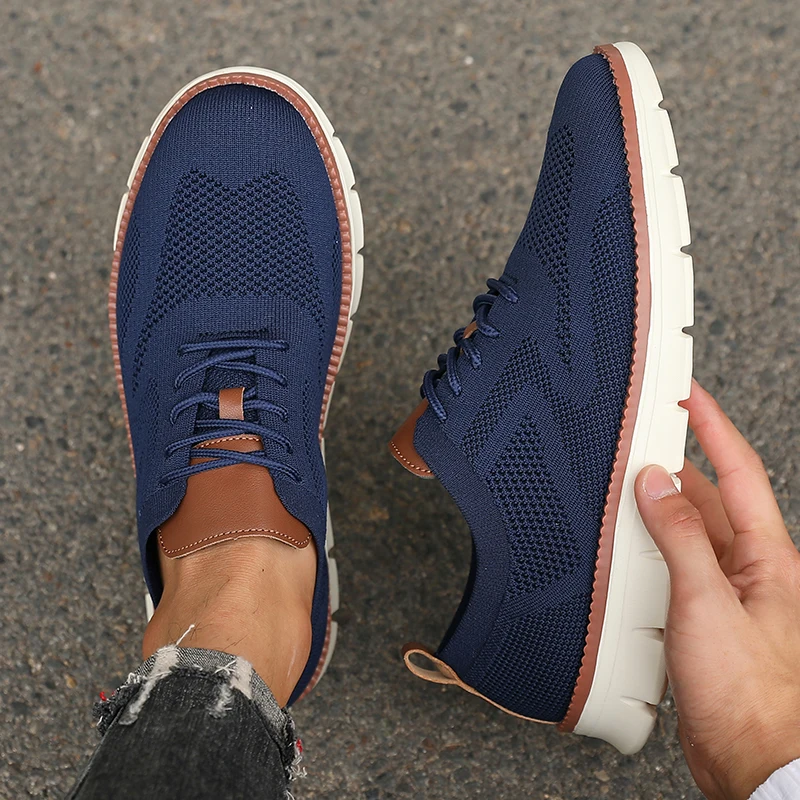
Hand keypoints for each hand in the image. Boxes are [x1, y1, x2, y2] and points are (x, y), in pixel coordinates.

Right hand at [635, 380, 799, 799]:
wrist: (756, 762)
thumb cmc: (749, 694)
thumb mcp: (707, 602)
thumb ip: (680, 536)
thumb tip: (655, 483)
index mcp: (768, 555)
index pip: (739, 469)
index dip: (712, 425)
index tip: (688, 393)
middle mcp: (754, 569)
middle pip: (714, 497)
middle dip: (679, 464)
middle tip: (643, 437)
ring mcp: (732, 594)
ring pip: (694, 531)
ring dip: (663, 508)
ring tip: (630, 486)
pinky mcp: (709, 619)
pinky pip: (681, 565)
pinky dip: (657, 548)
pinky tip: (634, 549)